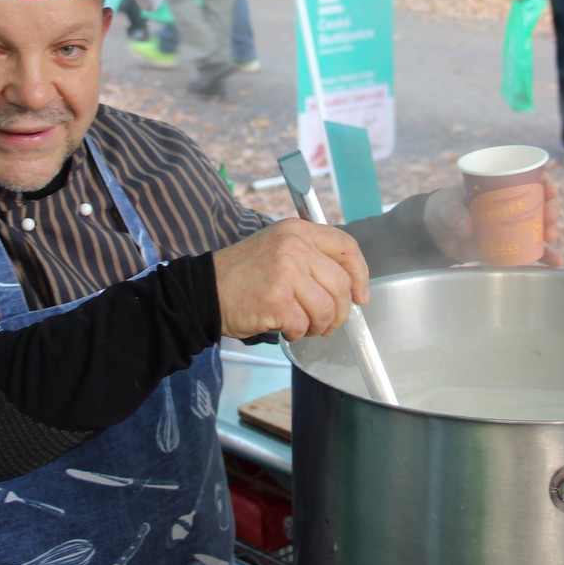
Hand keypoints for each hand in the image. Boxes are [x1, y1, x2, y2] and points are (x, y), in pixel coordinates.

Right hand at [212, 219, 369, 341]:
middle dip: (340, 312)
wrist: (203, 291)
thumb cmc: (242, 276)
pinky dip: (297, 334)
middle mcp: (294, 245)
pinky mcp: (277, 299)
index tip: (360, 296)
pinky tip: (283, 328)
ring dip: (318, 326)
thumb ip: (311, 258)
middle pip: (341, 284)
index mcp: (297, 230)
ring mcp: (286, 271)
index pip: (346, 248)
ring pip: (326, 309)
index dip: (360, 275)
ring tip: (301, 327)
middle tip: (327, 324)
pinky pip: (304, 325)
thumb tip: (350, 288)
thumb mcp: (278, 250)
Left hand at [422, 179, 563, 266]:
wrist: (435, 234)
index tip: (550, 192)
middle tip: (550, 218)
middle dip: (550, 209)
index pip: (527, 179)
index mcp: (498, 187)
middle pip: (538, 204)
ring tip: (550, 238)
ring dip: (549, 232)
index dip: (543, 184)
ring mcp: (509, 226)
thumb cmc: (442, 209)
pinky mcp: (507, 246)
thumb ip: (454, 216)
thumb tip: (467, 228)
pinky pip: (529, 251)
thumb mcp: (445, 208)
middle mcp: (509, 205)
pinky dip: (542, 257)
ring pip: (537, 227)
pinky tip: (555, 262)